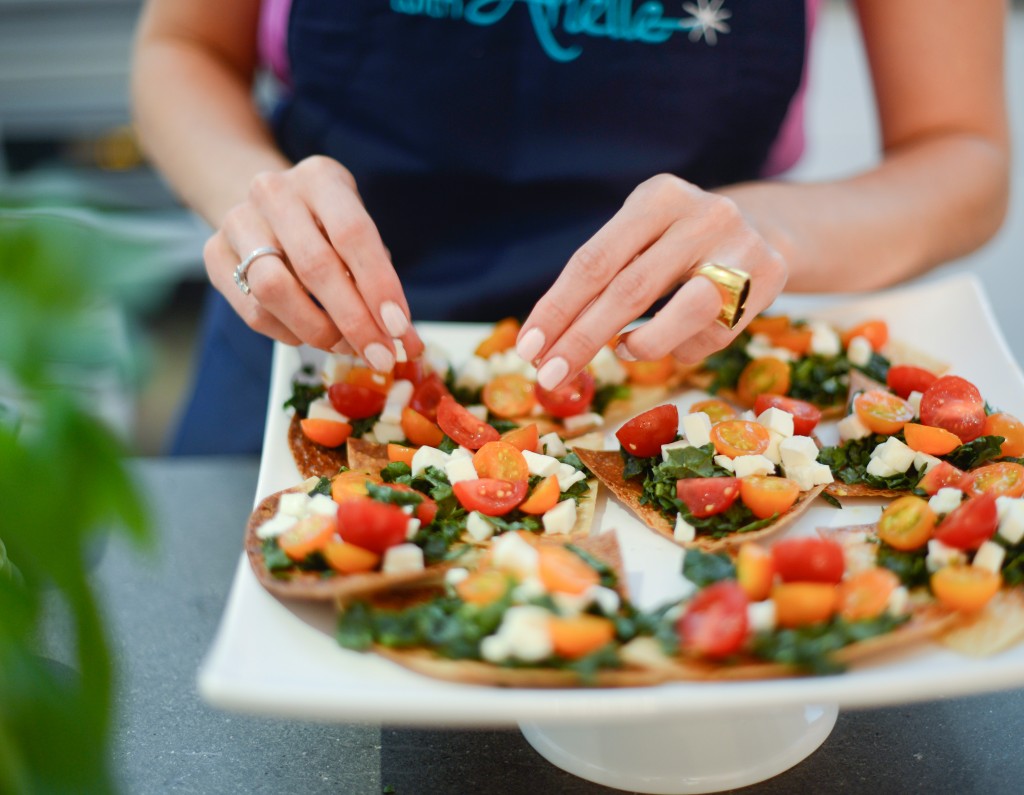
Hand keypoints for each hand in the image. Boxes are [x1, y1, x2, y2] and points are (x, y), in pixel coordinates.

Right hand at [203, 155, 423, 370]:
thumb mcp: (358, 234)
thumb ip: (382, 280)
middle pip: (316, 265)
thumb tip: (406, 341)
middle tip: (380, 356)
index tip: (398, 328)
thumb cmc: (326, 226)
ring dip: (318, 331)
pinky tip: (310, 335)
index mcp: (320, 178)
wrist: (264, 206)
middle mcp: (273, 192)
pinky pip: (254, 310)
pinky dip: (290, 333)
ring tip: (346, 346)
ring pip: (275, 290)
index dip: (379, 285)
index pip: (353, 233)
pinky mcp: (214, 254)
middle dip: (354, 320)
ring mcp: (238, 221)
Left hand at [515, 174, 787, 388]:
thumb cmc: (678, 243)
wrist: (766, 229)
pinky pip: (714, 333)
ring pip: (684, 312)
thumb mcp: (641, 238)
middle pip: (630, 289)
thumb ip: (601, 278)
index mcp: (658, 197)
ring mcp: (742, 246)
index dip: (558, 308)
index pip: (594, 261)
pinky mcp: (769, 279)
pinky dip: (681, 348)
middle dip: (582, 339)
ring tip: (621, 351)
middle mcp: (704, 214)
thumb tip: (545, 342)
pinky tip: (672, 341)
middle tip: (549, 375)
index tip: (527, 347)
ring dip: (641, 346)